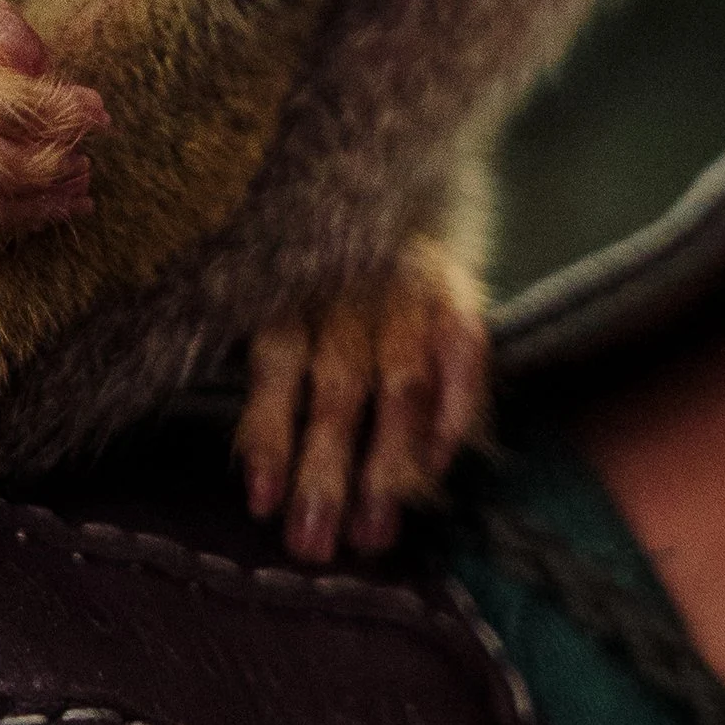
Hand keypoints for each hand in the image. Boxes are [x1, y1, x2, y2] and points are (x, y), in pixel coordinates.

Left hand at [235, 236, 489, 561]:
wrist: (387, 177)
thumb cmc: (315, 266)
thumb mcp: (271, 297)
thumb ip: (269, 378)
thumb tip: (260, 484)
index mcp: (289, 287)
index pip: (275, 365)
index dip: (267, 436)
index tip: (263, 506)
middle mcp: (346, 287)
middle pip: (336, 388)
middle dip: (326, 473)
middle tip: (315, 547)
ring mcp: (406, 286)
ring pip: (399, 383)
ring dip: (388, 463)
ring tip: (373, 535)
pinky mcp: (457, 286)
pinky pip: (464, 351)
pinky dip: (457, 407)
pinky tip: (443, 463)